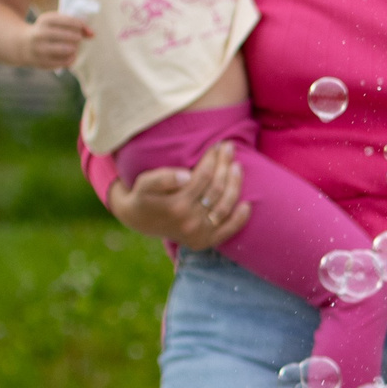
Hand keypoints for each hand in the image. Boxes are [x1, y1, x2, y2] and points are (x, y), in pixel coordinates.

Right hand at [19, 13, 91, 69]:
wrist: (22, 44)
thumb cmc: (48, 31)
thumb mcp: (57, 23)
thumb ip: (77, 25)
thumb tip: (92, 34)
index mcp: (45, 20)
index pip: (68, 21)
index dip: (81, 25)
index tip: (86, 30)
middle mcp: (40, 34)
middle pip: (69, 36)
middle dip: (77, 37)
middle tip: (77, 39)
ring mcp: (39, 48)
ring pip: (67, 49)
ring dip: (74, 48)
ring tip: (73, 47)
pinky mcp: (41, 61)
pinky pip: (63, 62)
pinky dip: (71, 58)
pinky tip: (70, 55)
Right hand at [108, 141, 249, 247]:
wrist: (139, 220)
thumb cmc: (143, 195)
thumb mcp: (144, 183)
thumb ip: (162, 178)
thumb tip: (186, 176)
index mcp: (176, 205)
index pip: (202, 177)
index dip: (211, 159)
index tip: (217, 146)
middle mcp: (189, 222)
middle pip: (216, 189)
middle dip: (225, 165)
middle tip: (230, 148)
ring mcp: (199, 233)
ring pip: (225, 205)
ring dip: (235, 185)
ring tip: (237, 166)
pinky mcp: (205, 241)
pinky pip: (228, 230)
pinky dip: (240, 218)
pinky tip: (247, 203)